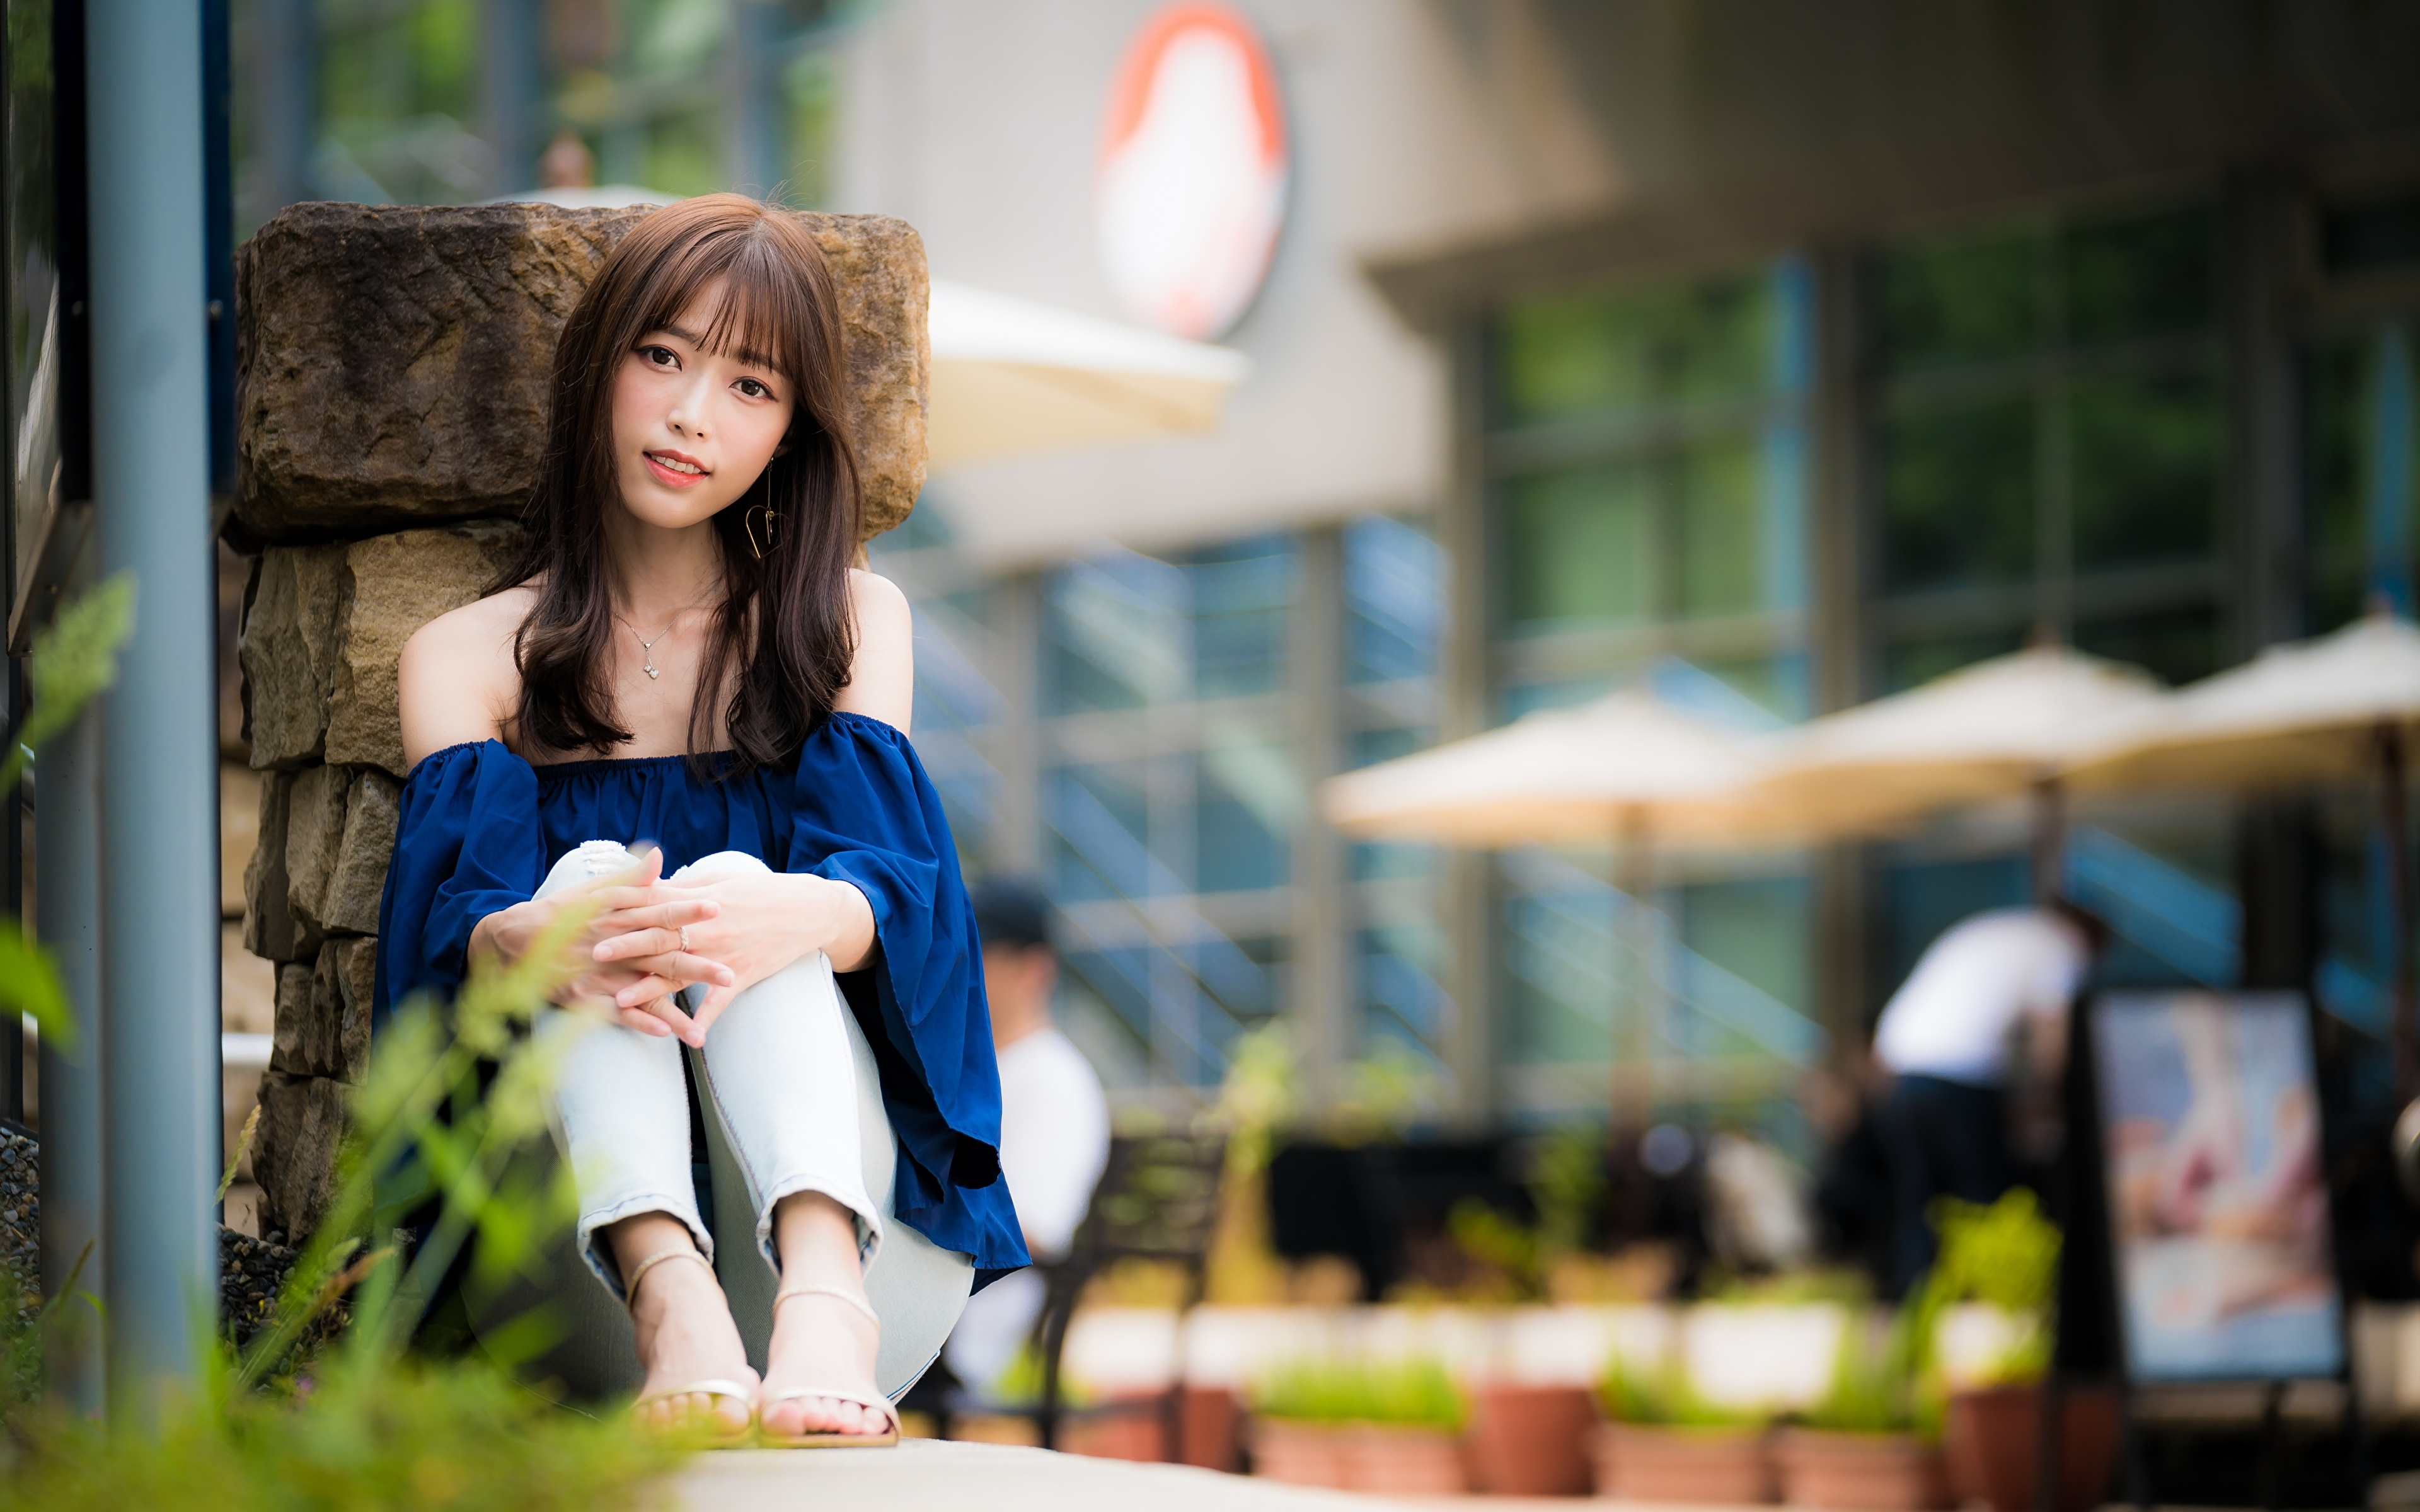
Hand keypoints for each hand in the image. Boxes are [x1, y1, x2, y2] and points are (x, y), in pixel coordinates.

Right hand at [470, 848, 734, 1043]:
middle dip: (697, 966)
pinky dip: (638, 1021)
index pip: (659, 911)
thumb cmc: (558, 914)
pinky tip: (662, 1033)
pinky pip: (614, 1013)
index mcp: (616, 915)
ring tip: (701, 1025)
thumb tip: (658, 854)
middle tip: (731, 972)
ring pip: (643, 991)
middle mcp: (611, 943)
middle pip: (660, 955)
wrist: (510, 940)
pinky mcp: (582, 997)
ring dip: (674, 1008)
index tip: (717, 908)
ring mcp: (597, 973)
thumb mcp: (592, 891)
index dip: (688, 910)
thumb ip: (629, 877)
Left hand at [591, 867, 871, 1038]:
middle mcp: (708, 928)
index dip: (621, 910)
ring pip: (680, 974)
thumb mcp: (720, 881)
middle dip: (625, 947)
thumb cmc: (761, 892)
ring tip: (621, 1000)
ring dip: (649, 988)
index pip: (653, 905)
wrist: (807, 910)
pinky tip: (689, 1040)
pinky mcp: (742, 976)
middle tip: (593, 954)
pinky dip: (704, 1020)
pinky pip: (719, 1002)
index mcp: (699, 902)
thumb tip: (646, 884)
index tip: (591, 913)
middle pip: (659, 938)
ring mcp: (724, 954)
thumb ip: (681, 887)